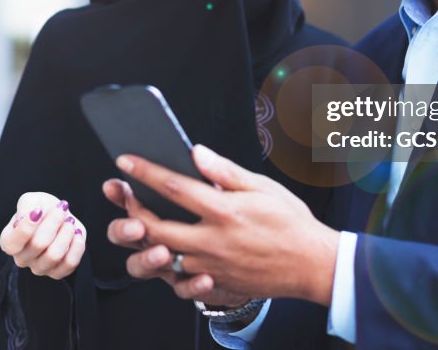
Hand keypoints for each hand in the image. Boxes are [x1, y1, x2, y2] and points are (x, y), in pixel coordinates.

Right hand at [0, 192, 86, 278]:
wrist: (59, 214)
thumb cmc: (41, 208)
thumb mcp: (30, 200)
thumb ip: (26, 206)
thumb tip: (33, 215)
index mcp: (9, 242)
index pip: (12, 243)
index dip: (26, 227)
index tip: (39, 210)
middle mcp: (22, 259)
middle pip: (38, 244)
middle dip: (53, 222)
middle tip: (61, 209)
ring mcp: (39, 268)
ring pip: (54, 256)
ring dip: (66, 234)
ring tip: (69, 221)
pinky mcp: (58, 272)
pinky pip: (69, 264)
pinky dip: (76, 246)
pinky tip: (76, 233)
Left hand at [112, 145, 339, 304]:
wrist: (312, 265)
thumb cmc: (291, 223)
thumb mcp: (262, 187)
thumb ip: (224, 171)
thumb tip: (196, 152)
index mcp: (224, 211)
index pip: (174, 187)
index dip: (145, 172)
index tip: (126, 161)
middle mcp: (213, 241)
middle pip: (156, 227)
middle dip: (132, 210)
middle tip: (124, 194)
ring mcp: (212, 267)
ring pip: (161, 257)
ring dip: (144, 241)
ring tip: (139, 223)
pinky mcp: (216, 284)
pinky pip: (179, 282)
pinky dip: (167, 269)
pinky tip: (166, 253)